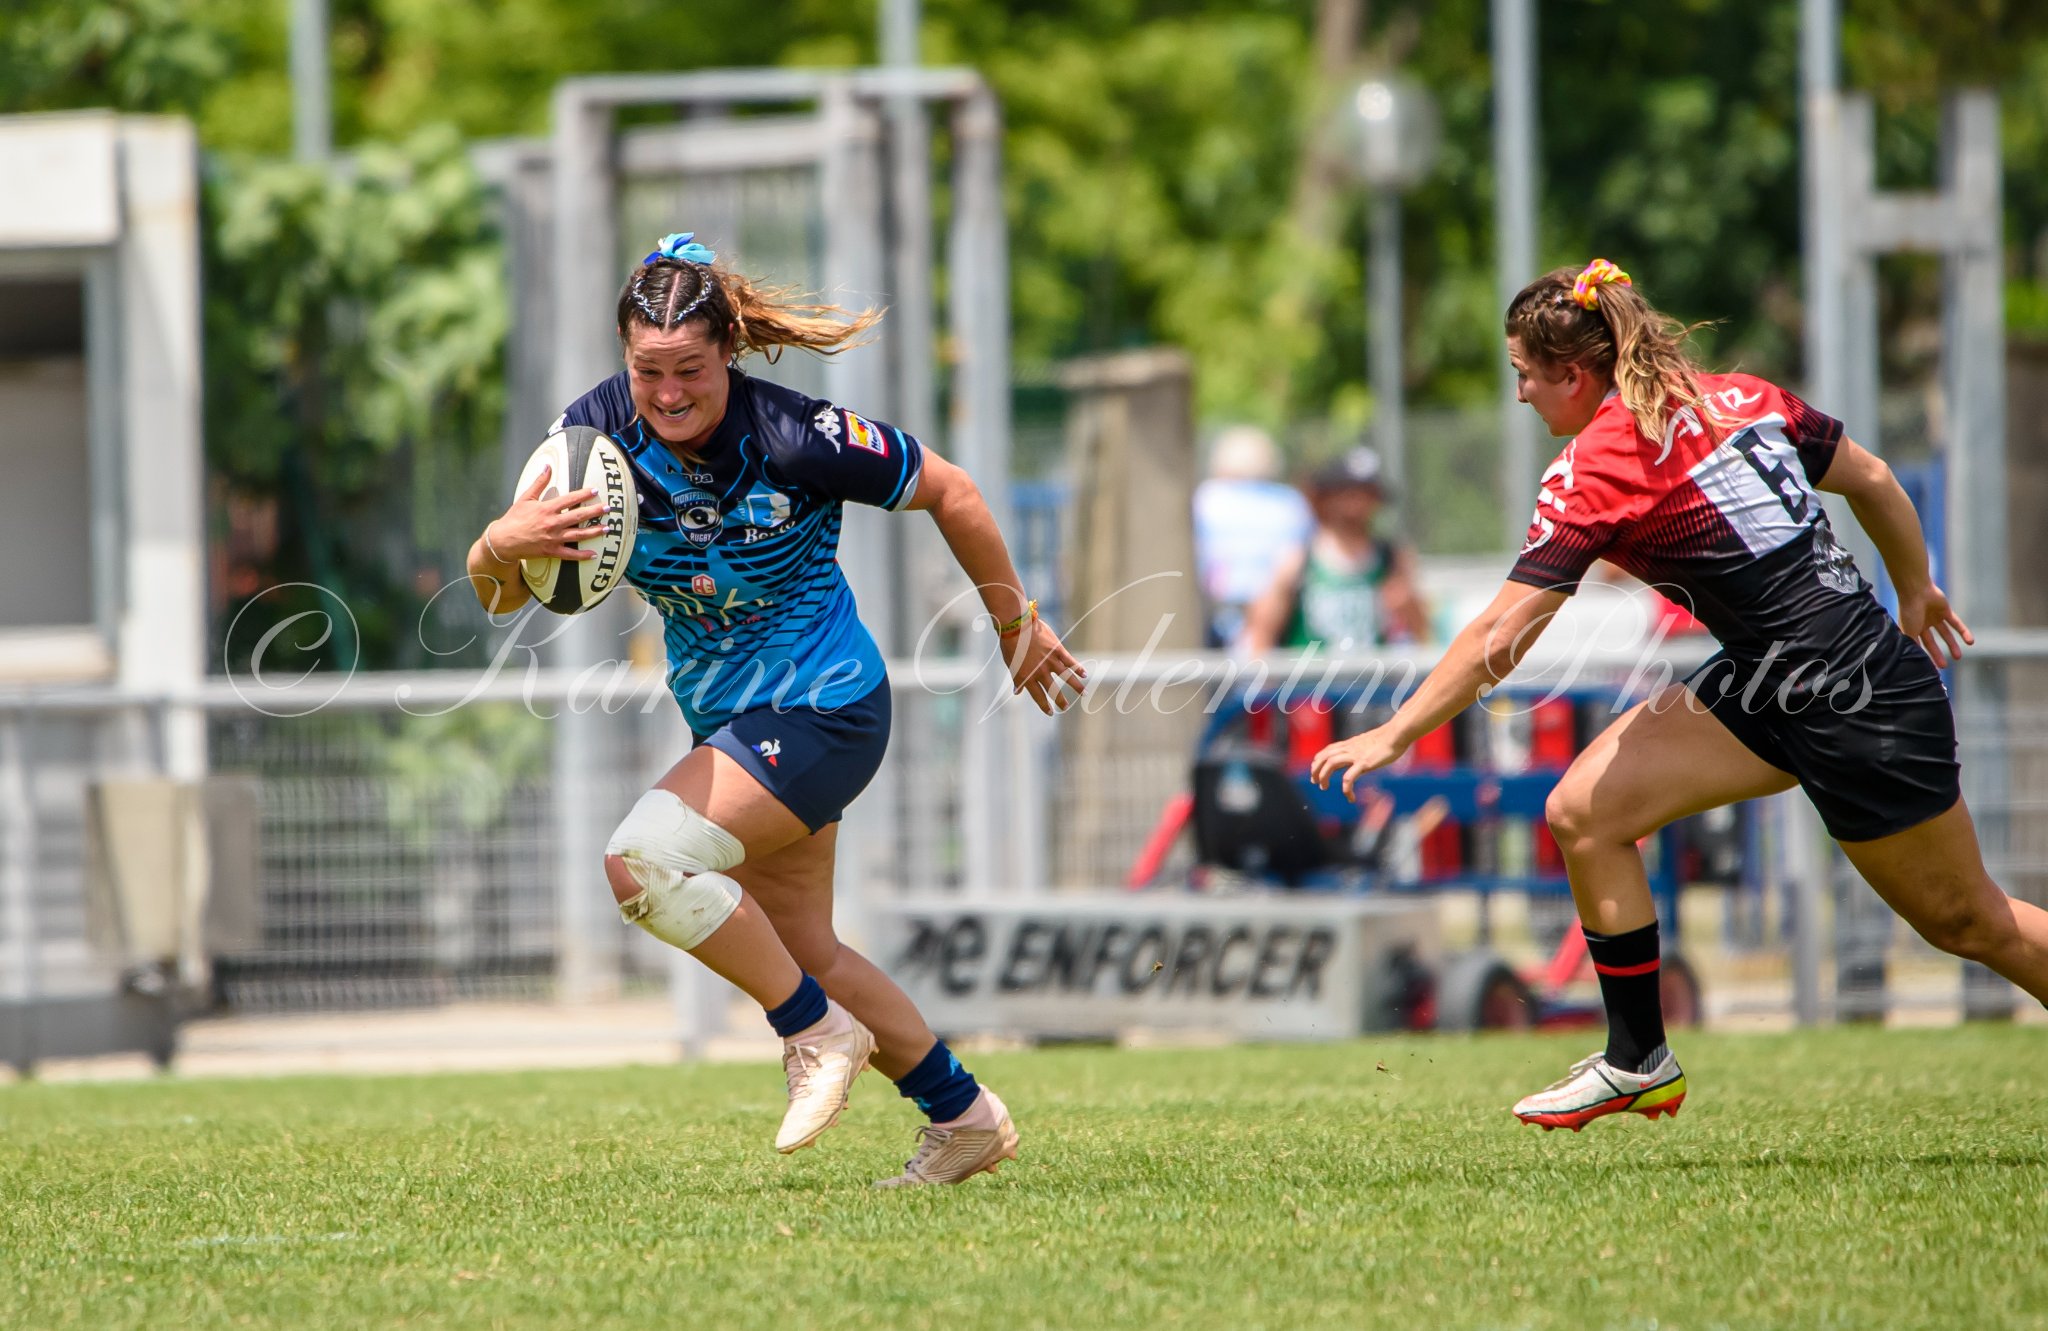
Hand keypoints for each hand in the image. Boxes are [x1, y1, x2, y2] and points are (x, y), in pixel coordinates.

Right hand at [485, 464, 610, 562]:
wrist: (503, 541)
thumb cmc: (514, 518)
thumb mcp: (525, 498)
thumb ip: (539, 482)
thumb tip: (547, 466)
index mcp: (546, 509)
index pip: (569, 499)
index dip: (584, 494)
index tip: (595, 490)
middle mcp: (552, 524)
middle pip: (578, 517)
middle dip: (595, 511)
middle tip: (608, 508)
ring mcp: (553, 538)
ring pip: (578, 535)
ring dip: (594, 531)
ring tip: (607, 528)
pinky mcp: (551, 551)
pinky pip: (570, 554)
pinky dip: (582, 555)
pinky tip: (594, 554)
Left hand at [1002, 618, 1087, 714]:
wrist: (1016, 627)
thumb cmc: (1011, 646)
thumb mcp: (1011, 665)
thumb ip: (1017, 679)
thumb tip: (1017, 692)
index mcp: (1027, 677)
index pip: (1038, 696)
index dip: (1044, 705)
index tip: (1050, 712)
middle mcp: (1040, 672)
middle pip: (1054, 690)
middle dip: (1061, 700)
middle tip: (1066, 707)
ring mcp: (1050, 661)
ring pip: (1067, 677)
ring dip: (1077, 687)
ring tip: (1084, 694)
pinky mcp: (1057, 650)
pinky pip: (1070, 662)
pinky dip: (1078, 668)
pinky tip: (1085, 674)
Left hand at [1309, 725, 1408, 801]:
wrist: (1397, 734)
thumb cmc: (1388, 739)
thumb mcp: (1369, 744)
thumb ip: (1361, 751)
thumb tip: (1360, 761)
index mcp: (1351, 744)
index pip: (1328, 750)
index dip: (1319, 759)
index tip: (1315, 769)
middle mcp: (1350, 748)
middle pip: (1325, 756)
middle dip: (1316, 769)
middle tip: (1315, 782)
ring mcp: (1356, 755)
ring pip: (1331, 763)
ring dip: (1324, 776)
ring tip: (1324, 787)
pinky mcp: (1364, 762)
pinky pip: (1349, 776)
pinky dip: (1345, 787)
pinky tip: (1348, 796)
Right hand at [1895, 581, 1972, 667]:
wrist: (1916, 591)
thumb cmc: (1909, 611)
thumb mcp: (1909, 631)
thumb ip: (1913, 644)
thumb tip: (1916, 660)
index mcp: (1911, 628)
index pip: (1918, 645)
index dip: (1923, 655)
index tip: (1929, 667)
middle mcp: (1922, 623)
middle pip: (1932, 641)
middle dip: (1938, 653)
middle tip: (1944, 666)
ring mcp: (1934, 617)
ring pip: (1945, 634)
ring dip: (1952, 645)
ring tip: (1958, 657)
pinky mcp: (1945, 611)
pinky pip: (1956, 624)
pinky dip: (1963, 632)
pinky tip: (1970, 642)